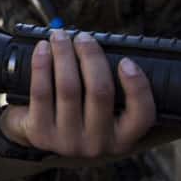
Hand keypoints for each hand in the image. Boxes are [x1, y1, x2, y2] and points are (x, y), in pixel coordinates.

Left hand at [0, 30, 154, 158]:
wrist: (37, 132)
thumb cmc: (78, 109)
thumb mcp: (101, 107)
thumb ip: (109, 84)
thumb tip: (103, 45)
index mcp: (122, 138)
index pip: (142, 115)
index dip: (137, 86)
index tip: (126, 60)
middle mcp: (97, 144)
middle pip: (99, 92)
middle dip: (91, 56)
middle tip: (83, 37)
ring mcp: (68, 142)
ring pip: (69, 88)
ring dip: (64, 55)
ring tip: (60, 37)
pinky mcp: (41, 134)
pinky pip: (41, 93)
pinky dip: (41, 65)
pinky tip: (43, 49)